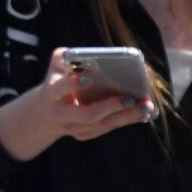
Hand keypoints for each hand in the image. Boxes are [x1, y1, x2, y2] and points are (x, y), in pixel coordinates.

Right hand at [0, 48, 154, 161]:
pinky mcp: (83, 135)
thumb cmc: (59, 77)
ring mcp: (71, 128)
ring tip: (146, 106)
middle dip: (111, 107)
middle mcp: (60, 114)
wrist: (45, 110)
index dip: (73, 84)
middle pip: (87, 114)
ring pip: (102, 124)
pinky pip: (106, 128)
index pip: (61, 88)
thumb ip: (71, 56)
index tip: (89, 77)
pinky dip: (125, 120)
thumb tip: (98, 57)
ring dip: (127, 116)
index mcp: (51, 92)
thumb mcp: (59, 63)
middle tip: (131, 99)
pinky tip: (142, 113)